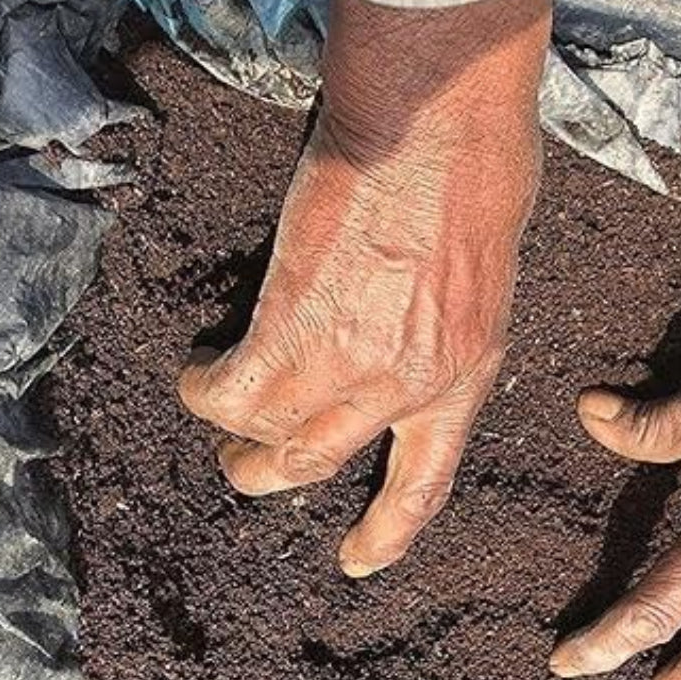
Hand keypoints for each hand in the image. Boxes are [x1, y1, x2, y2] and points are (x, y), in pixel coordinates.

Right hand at [178, 0, 550, 575]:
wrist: (438, 118)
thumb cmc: (474, 168)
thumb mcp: (483, 278)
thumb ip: (439, 335)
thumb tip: (396, 347)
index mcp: (462, 378)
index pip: (422, 484)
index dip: (386, 534)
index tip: (357, 561)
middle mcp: (405, 389)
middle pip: (318, 466)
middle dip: (270, 474)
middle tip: (245, 465)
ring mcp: (346, 367)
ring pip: (267, 437)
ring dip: (232, 431)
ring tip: (215, 407)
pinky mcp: (290, 331)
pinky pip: (229, 392)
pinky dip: (205, 387)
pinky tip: (197, 367)